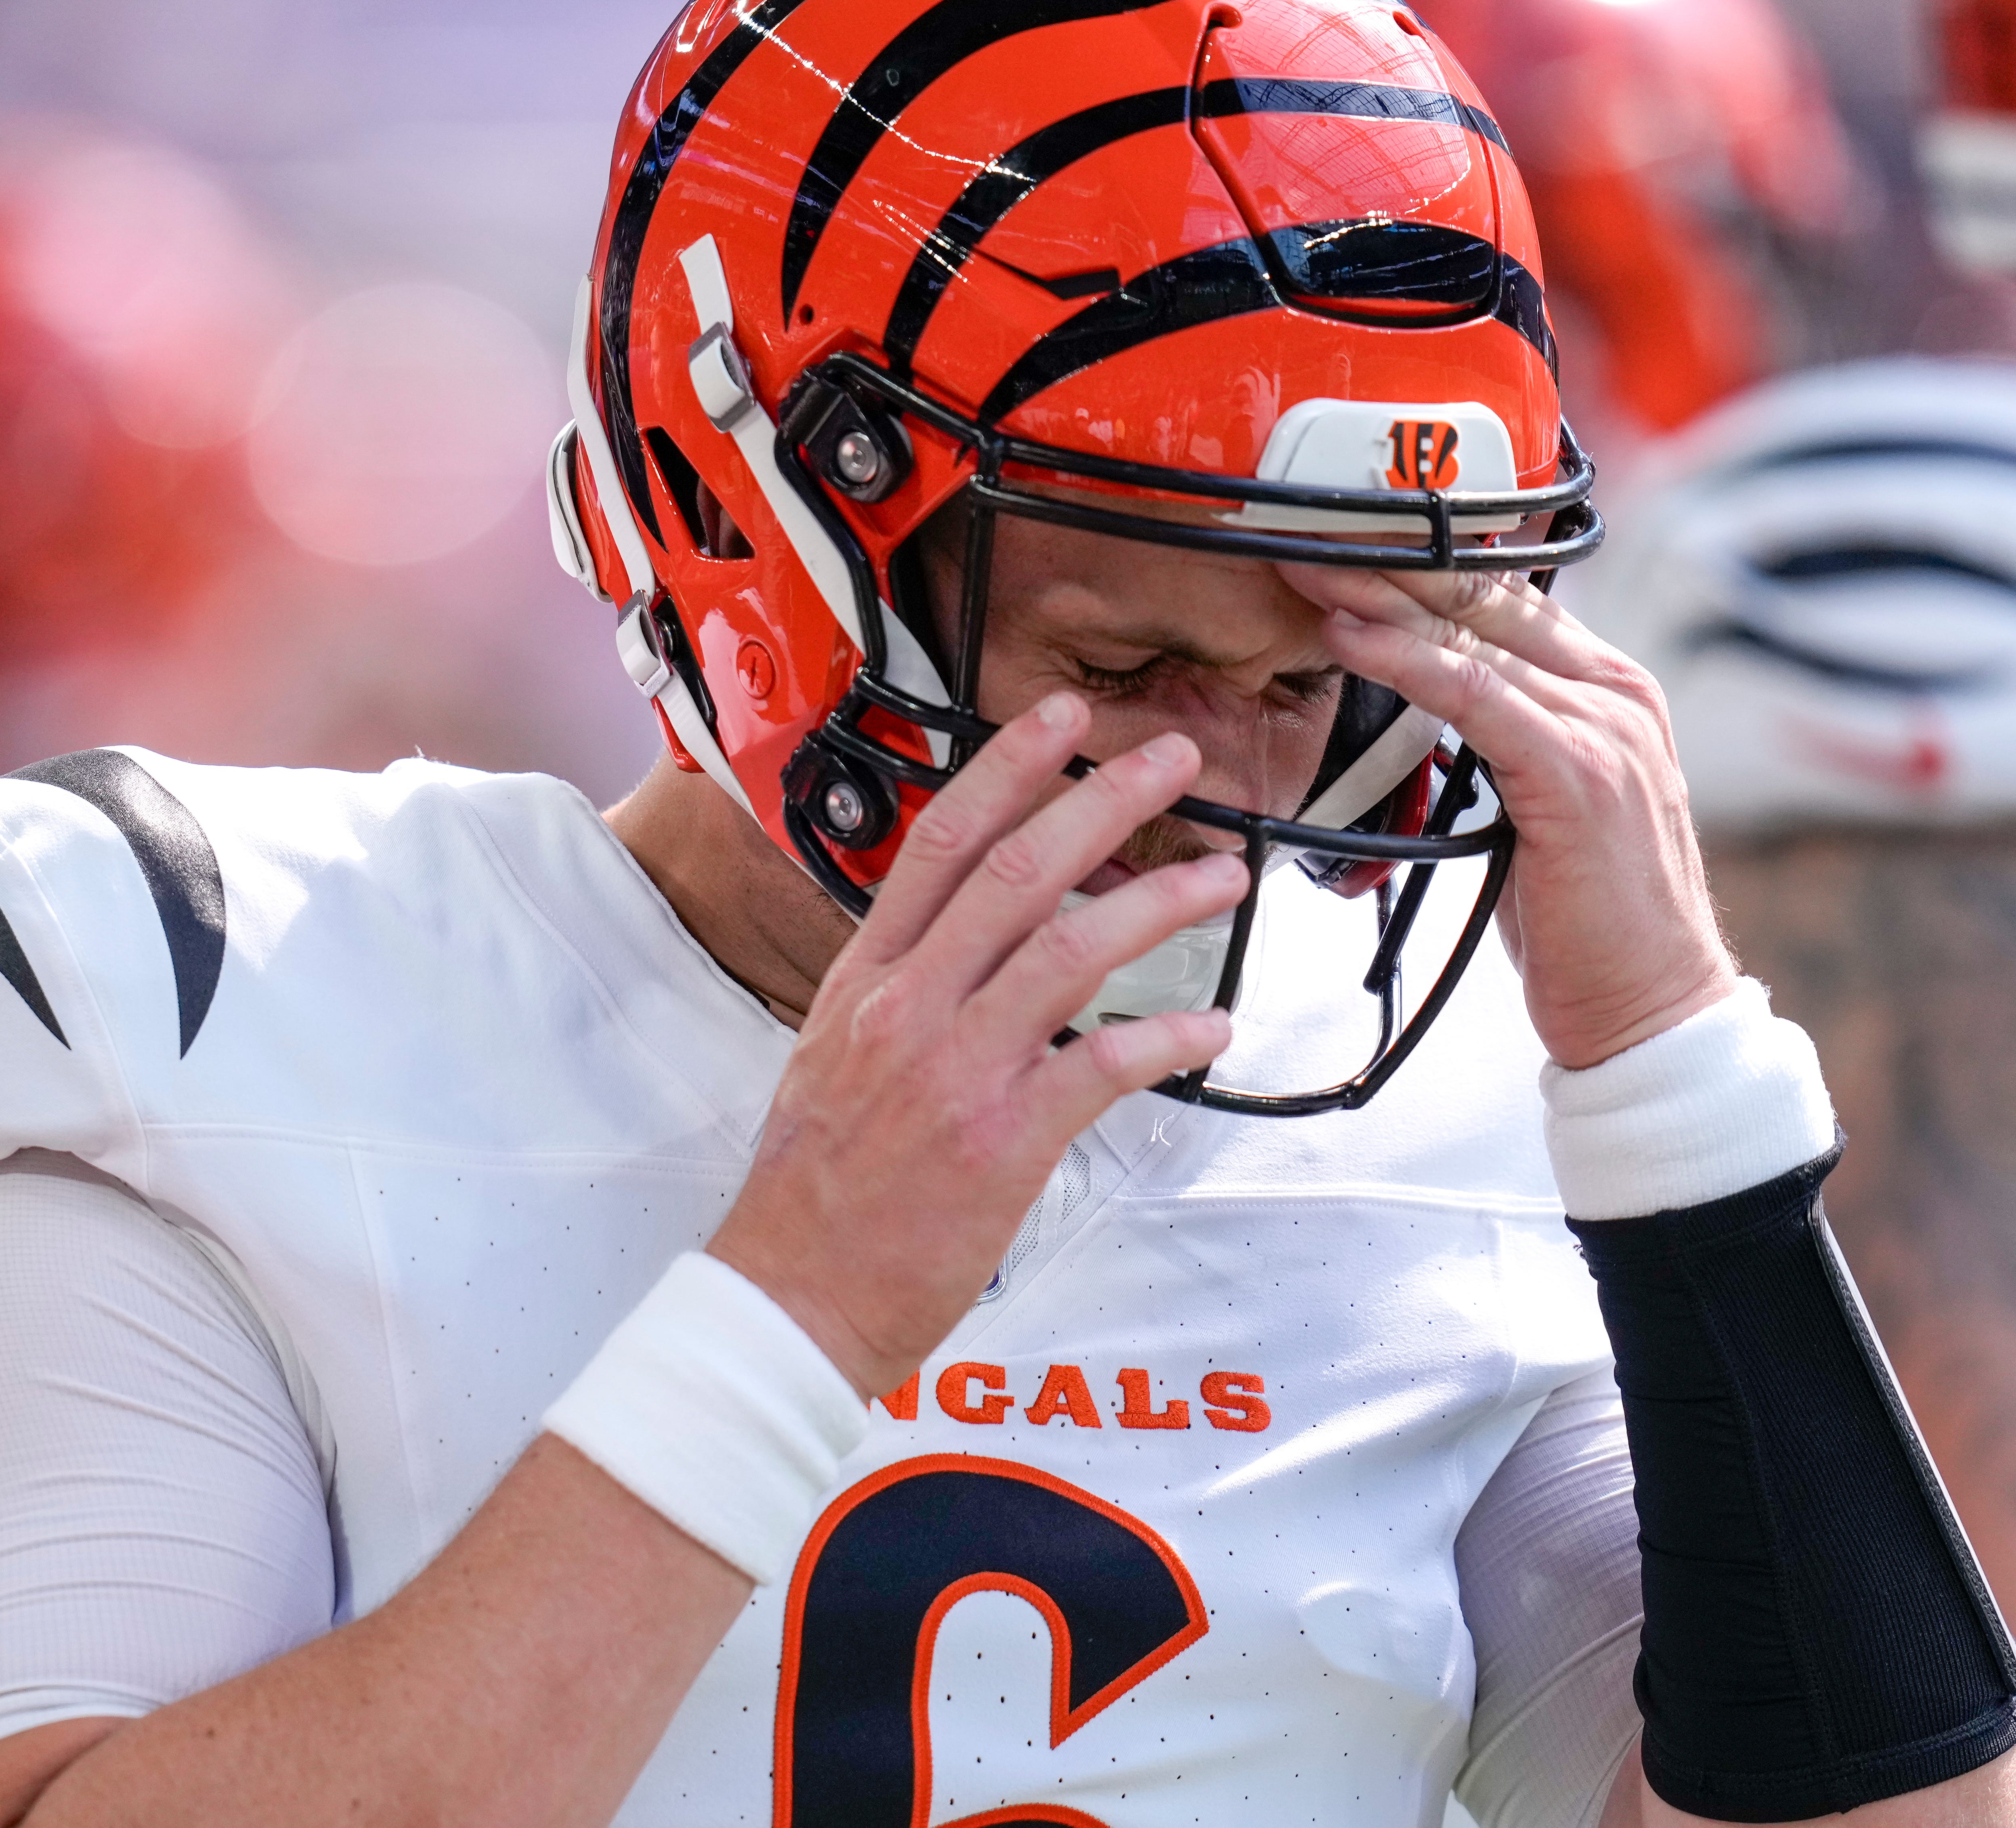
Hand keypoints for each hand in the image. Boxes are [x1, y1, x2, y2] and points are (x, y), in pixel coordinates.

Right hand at [707, 693, 1245, 1397]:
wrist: (791, 1297)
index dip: (1007, 771)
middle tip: (1174, 761)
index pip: (940, 844)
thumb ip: (901, 993)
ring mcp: (954, 1070)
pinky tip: (1212, 1027)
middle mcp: (907, 1008)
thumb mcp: (833, 1059)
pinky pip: (1101, 1065)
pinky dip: (1166, 1039)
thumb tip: (966, 945)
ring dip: (1162, 905)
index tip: (1063, 719)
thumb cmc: (816, 1190)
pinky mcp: (1001, 1141)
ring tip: (1224, 878)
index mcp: (865, 981)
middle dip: (1105, 802)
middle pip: (1019, 873)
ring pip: (1071, 950)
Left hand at [1277, 561, 1734, 1069]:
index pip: (1504, 601)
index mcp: (1610, 691)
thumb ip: (1507, 739)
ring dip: (1382, 599)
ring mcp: (1605, 728)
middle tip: (1307, 531)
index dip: (1419, 567)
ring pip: (1474, 638)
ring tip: (1308, 568)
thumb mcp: (1543, 803)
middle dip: (1390, 562)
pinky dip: (1408, 664)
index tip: (1343, 544)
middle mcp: (1616, 693)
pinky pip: (1476, 697)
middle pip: (1486, 601)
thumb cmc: (1586, 919)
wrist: (1651, 1007)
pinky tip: (1352, 638)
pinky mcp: (1578, 773)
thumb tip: (1437, 702)